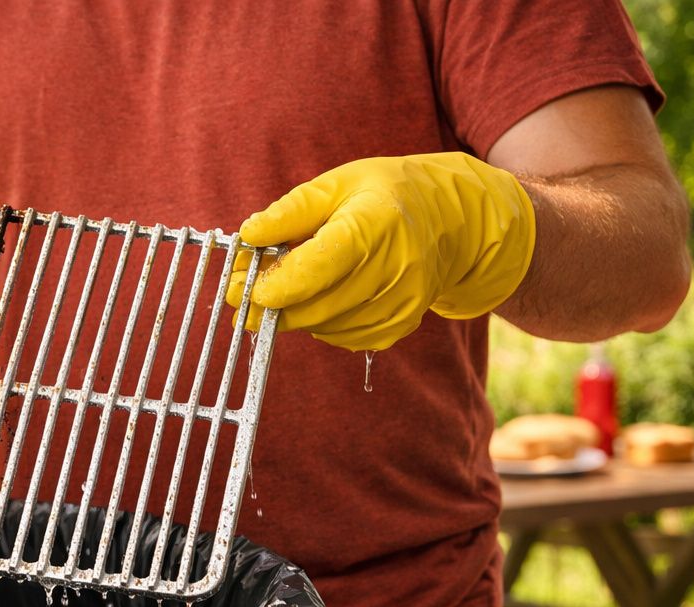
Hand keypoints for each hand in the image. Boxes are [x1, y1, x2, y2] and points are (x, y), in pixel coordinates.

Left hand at [229, 152, 535, 350]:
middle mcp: (397, 269)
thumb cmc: (387, 195)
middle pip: (316, 305)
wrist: (454, 221)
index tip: (241, 289)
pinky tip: (323, 295)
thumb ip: (290, 212)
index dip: (276, 284)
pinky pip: (341, 335)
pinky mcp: (399, 326)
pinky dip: (320, 321)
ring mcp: (402, 303)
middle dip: (270, 306)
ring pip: (324, 325)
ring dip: (293, 312)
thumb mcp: (338, 184)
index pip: (319, 266)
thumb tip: (247, 236)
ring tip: (285, 284)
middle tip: (239, 294)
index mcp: (379, 224)